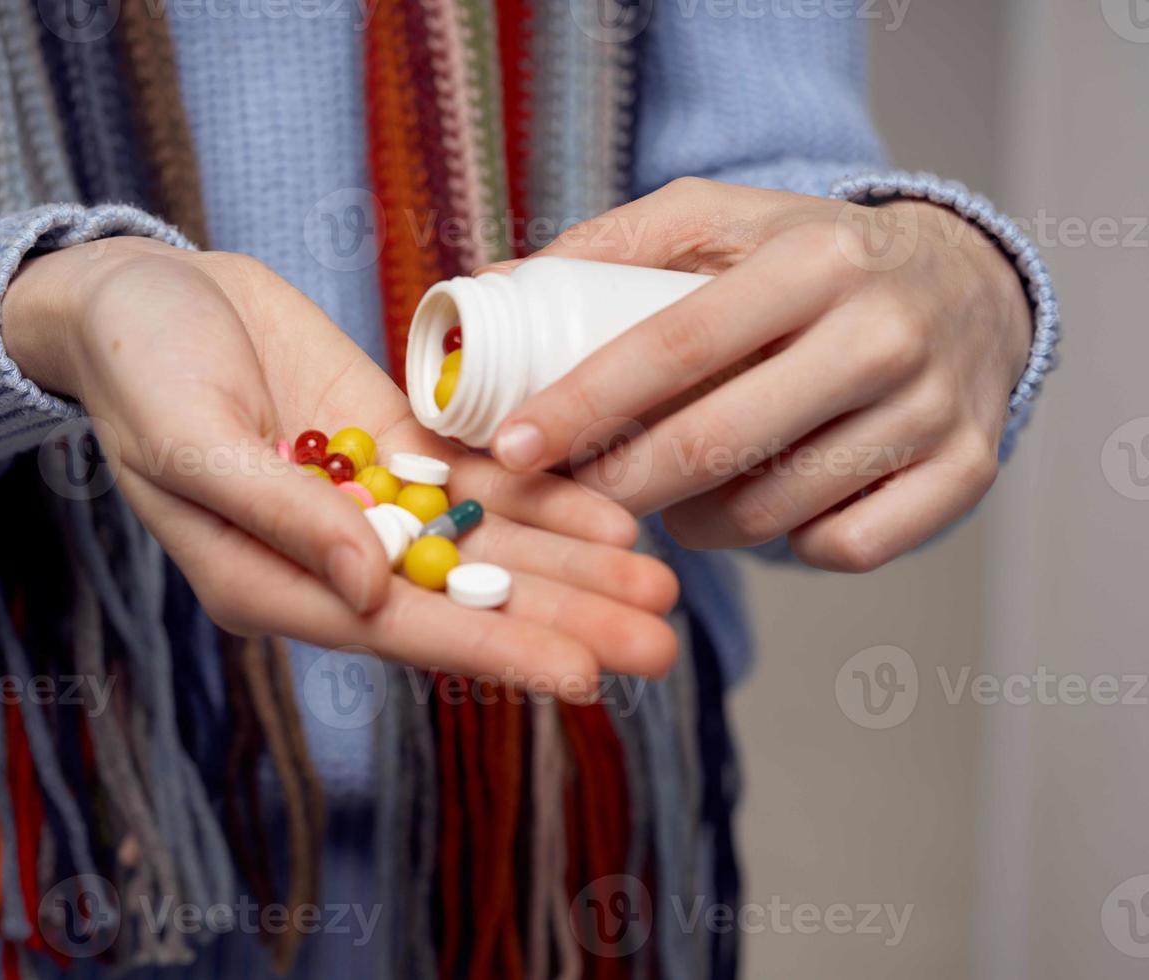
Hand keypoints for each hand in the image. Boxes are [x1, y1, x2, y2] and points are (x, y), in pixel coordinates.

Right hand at [3, 239, 678, 694]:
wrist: (142, 290)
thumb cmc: (139, 368)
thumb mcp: (190, 439)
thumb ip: (281, 515)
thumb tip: (373, 588)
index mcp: (268, 580)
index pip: (396, 629)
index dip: (491, 648)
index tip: (581, 676)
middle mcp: (327, 556)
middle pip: (460, 596)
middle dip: (560, 619)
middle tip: (660, 648)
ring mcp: (364, 500)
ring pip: (481, 543)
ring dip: (569, 564)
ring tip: (660, 587)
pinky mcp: (387, 442)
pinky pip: (473, 478)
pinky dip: (538, 495)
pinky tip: (610, 513)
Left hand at [487, 178, 1032, 571]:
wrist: (967, 286)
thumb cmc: (810, 259)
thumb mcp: (720, 221)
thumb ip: (611, 247)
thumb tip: (489, 287)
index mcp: (811, 261)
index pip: (673, 346)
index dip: (581, 405)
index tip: (511, 448)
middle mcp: (881, 333)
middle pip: (714, 444)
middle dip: (616, 486)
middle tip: (567, 497)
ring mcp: (932, 407)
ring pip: (771, 510)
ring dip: (693, 522)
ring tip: (668, 494)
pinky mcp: (966, 471)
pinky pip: (844, 548)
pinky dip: (788, 543)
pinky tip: (766, 506)